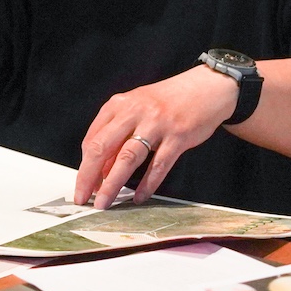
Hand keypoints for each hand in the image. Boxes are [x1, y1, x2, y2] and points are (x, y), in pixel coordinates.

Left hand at [73, 66, 238, 207]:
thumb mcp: (137, 108)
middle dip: (88, 176)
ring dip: (113, 184)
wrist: (207, 87)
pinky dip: (148, 184)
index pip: (92, 138)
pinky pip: (159, 164)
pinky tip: (140, 197)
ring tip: (105, 202)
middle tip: (82, 198)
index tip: (84, 185)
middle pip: (103, 147)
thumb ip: (118, 133)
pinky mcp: (178, 135)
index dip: (85, 165)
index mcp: (120, 104)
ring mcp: (157, 123)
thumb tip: (101, 169)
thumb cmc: (168, 102)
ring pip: (128, 158)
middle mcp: (135, 111)